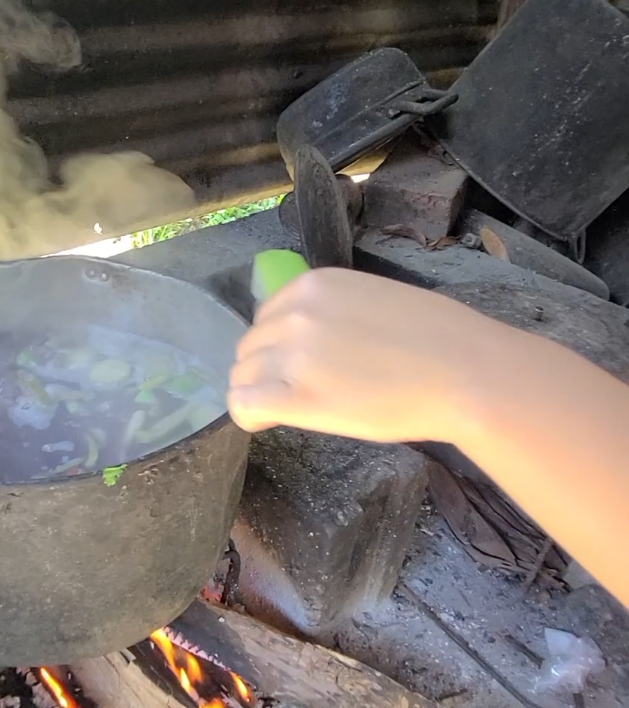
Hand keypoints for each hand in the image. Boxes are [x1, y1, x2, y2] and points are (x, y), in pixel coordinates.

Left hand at [227, 268, 489, 442]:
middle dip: (268, 371)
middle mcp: (294, 313)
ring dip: (259, 393)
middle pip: (250, 348)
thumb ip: (331, 312)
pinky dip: (248, 416)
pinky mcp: (297, 398)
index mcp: (312, 284)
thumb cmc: (436, 339)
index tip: (300, 365)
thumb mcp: (371, 299)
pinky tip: (268, 423)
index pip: (266, 317)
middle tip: (302, 391)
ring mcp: (293, 355)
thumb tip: (313, 339)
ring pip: (242, 376)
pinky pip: (243, 405)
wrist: (464, 371)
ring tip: (292, 409)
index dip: (278, 346)